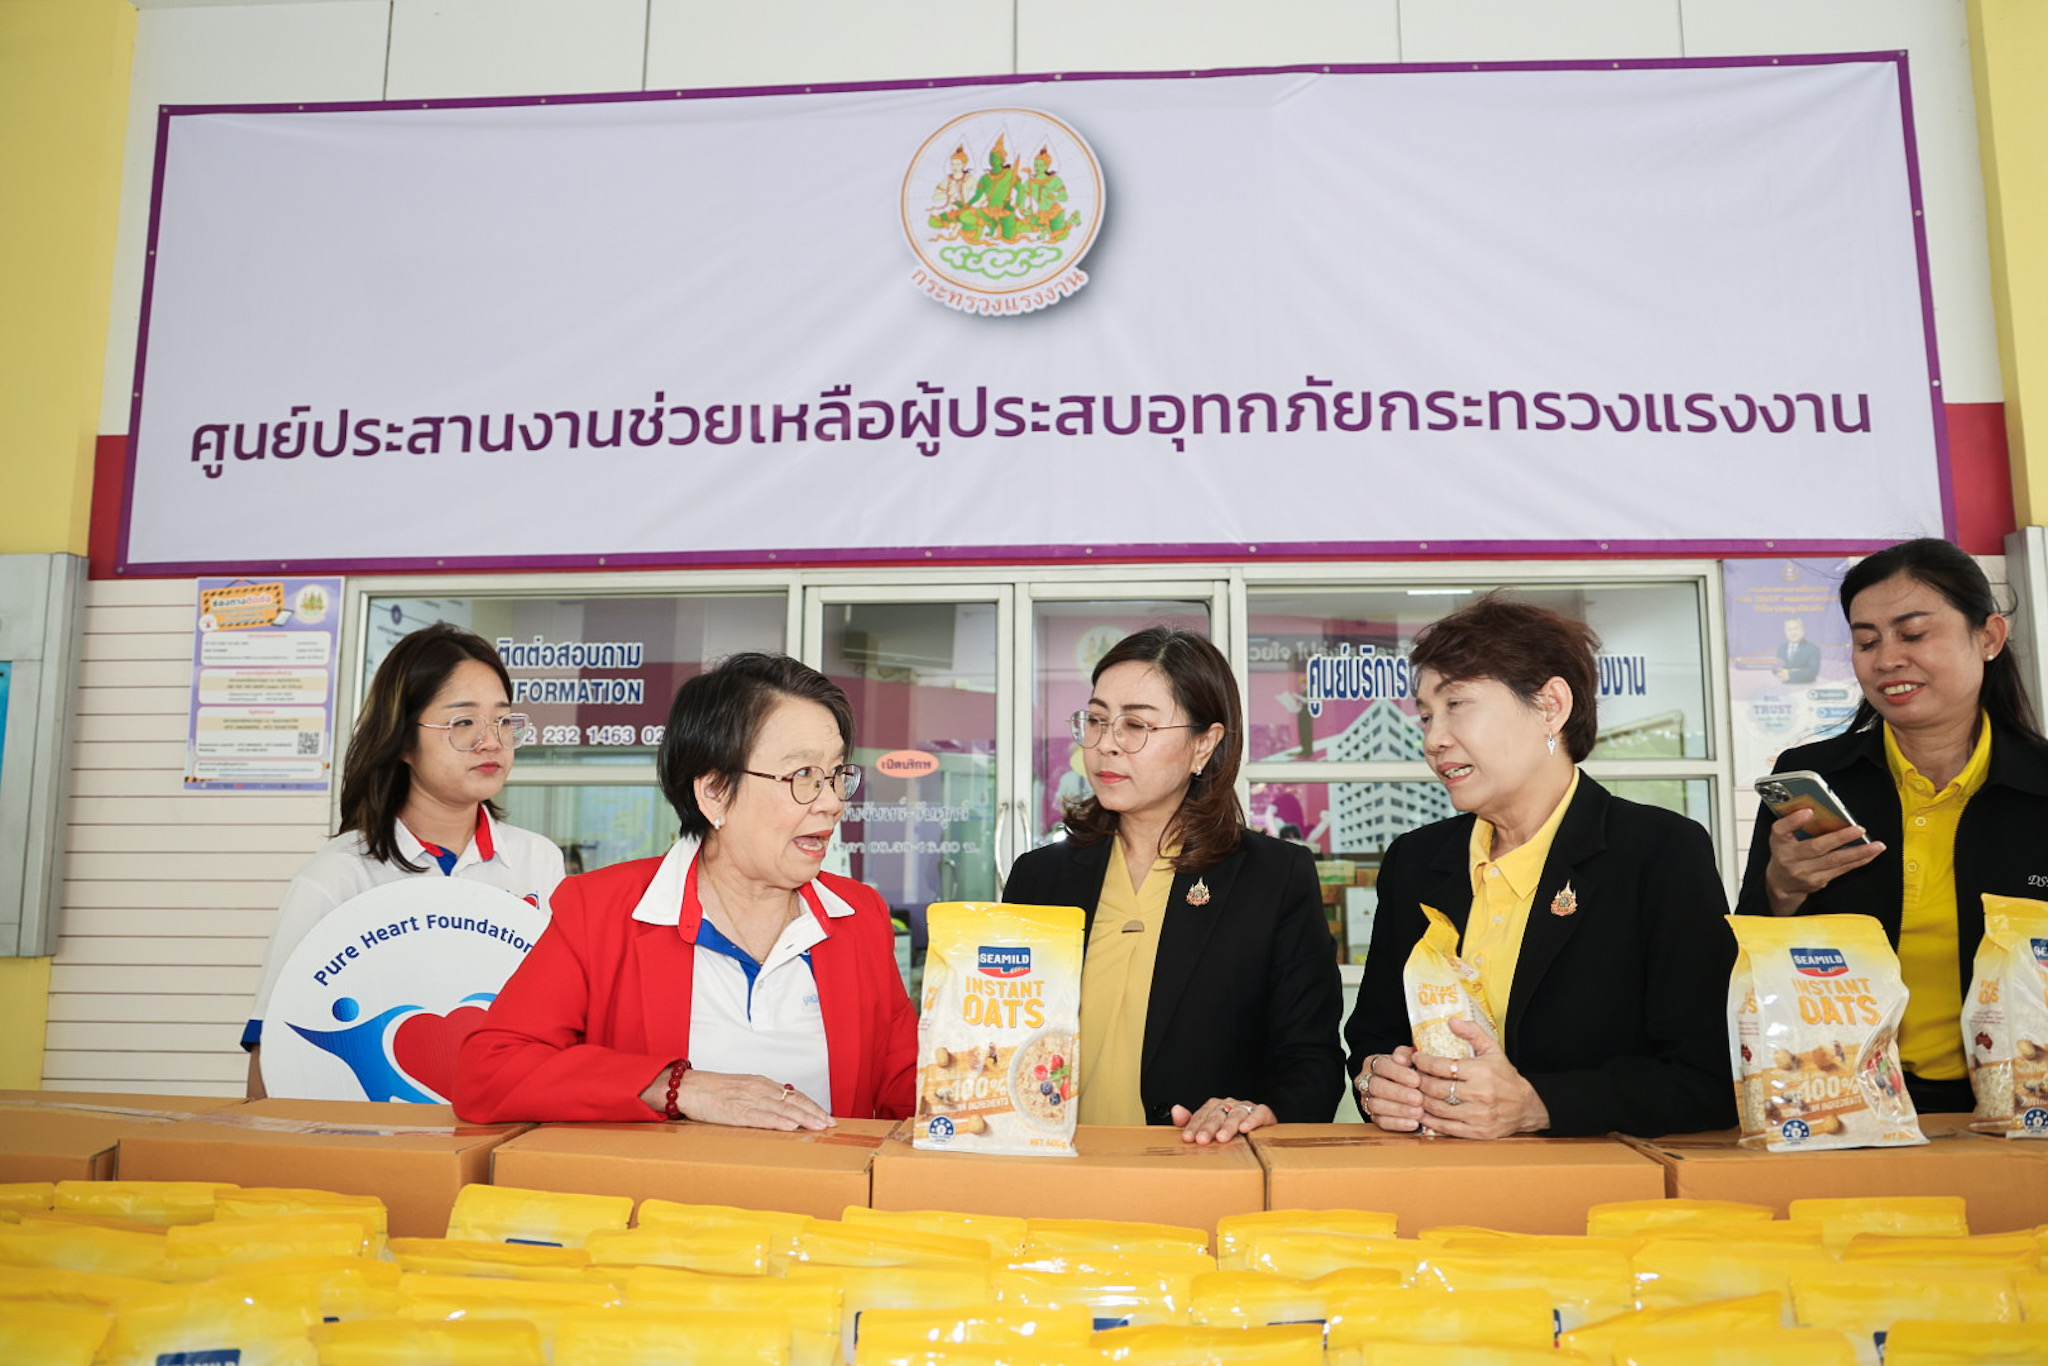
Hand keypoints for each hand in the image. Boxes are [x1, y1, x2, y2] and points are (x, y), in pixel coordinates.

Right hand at [638, 1068, 834, 1130]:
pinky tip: (791, 1127)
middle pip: (793, 1102)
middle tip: (831, 1124)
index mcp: (762, 1084)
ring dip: (803, 1119)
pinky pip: (761, 1117)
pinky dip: (778, 1122)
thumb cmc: (714, 1090)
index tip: (827, 1116)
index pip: (794, 1095)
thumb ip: (762, 1098)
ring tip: (819, 1127)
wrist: (688, 1087)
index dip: (812, 1105)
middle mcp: (759, 1089)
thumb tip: (781, 1110)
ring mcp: (749, 1100)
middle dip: (814, 1113)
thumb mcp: (743, 1089)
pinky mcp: (736, 1112)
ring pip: (782, 1110)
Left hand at [1172, 1097, 1274, 1144]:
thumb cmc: (1230, 1129)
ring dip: (1228, 1126)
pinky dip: (1251, 1120)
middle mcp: (1229, 1104)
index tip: (1188, 1138)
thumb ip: (1190, 1122)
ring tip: (1222, 1137)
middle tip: (1202, 1140)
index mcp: (1214, 1107)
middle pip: (1217, 1115)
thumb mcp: (1208, 1128)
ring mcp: (1245, 1107)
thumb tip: (1175, 1110)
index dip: (1194, 1126)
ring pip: (1235, 1115)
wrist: (1260, 1129)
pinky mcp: (1263, 1112)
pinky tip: (1245, 1128)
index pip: (1201, 1115)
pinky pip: (1258, 1113)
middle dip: (1209, 1128)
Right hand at [1355, 1045, 1428, 1132]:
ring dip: (1399, 1110)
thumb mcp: (1410, 1058)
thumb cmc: (1410, 1070)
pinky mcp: (1373, 1117)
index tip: (1416, 1080)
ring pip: (1376, 1105)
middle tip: (1418, 1099)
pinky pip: (1381, 1122)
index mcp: (1373, 1063)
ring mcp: (1367, 1100)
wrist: (1407, 1086)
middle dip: (1399, 1094)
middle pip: (1376, 1086)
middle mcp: (1365, 1081)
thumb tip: (1400, 1058)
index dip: (1398, 1074)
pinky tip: (1414, 1123)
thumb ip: (1406, 1054)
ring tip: (1419, 1112)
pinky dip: (1398, 1124)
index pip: (1381, 1066)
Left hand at [1407, 1019, 1547, 1138]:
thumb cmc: (1505, 1077)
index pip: (1442, 1066)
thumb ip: (1472, 1033)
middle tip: (1410, 1076)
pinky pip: (1445, 1127)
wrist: (1526, 1107)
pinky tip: (1421, 1112)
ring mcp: (1477, 1115)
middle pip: (1436, 1088)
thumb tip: (1451, 1021)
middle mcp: (1479, 1094)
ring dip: (1420, 1100)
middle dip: (1418, 1081)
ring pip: (1437, 1108)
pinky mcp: (1476, 1132)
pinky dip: (1429, 1120)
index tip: (1416, 1058)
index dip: (1423, 1062)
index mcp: (1480, 1071)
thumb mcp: (1492, 1050)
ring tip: (1413, 1092)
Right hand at [1762, 808, 1882, 914]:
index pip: (1781, 830)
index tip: (1808, 811)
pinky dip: (1858, 861)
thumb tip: (1817, 810)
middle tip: (1859, 829)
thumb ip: (1794, 823)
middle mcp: (1789, 858)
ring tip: (1876, 845)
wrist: (1781, 884)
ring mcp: (1805, 872)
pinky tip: (1870, 854)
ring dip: (1858, 852)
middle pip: (1816, 847)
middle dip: (1840, 838)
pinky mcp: (1818, 881)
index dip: (1794, 821)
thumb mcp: (1782, 837)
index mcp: (1778, 842)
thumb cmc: (1785, 854)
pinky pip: (1842, 870)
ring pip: (1834, 860)